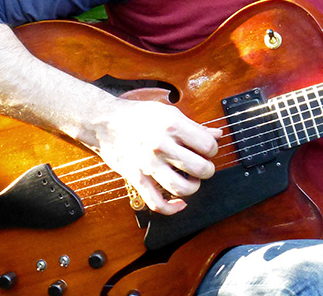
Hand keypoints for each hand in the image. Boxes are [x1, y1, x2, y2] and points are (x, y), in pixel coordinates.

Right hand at [91, 98, 221, 214]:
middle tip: (204, 166)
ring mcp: (148, 164)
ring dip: (193, 187)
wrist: (105, 123)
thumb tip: (217, 135)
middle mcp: (161, 146)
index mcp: (172, 126)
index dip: (212, 149)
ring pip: (182, 188)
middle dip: (207, 170)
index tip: (207, 150)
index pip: (207, 146)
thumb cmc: (138, 115)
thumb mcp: (169, 113)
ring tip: (192, 180)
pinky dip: (172, 208)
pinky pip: (157, 203)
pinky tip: (179, 203)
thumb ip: (195, 126)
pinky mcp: (136, 178)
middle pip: (199, 168)